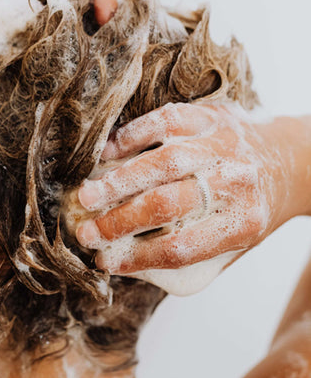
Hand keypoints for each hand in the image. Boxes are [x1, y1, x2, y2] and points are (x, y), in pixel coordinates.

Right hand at [75, 102, 291, 274]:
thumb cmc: (252, 205)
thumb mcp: (236, 240)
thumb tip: (126, 255)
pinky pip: (164, 122)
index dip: (137, 258)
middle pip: (168, 205)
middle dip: (120, 222)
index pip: (181, 247)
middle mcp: (235, 182)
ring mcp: (222, 144)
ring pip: (164, 162)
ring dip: (119, 181)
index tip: (106, 262)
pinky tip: (107, 153)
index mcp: (243, 223)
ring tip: (88, 195)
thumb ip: (191, 251)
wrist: (289, 158)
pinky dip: (131, 136)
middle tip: (87, 232)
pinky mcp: (209, 115)